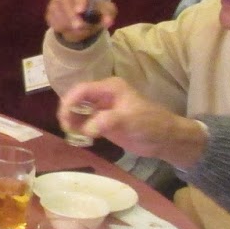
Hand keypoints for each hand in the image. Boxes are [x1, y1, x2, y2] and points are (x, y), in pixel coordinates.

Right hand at [45, 0, 114, 44]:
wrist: (85, 10)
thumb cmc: (97, 5)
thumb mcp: (107, 9)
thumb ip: (108, 14)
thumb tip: (108, 22)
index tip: (81, 11)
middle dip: (71, 14)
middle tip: (79, 27)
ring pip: (56, 10)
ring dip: (67, 22)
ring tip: (79, 29)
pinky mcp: (49, 8)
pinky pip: (51, 19)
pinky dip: (61, 26)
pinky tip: (70, 28)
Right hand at [56, 78, 205, 163]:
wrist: (165, 140)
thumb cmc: (151, 125)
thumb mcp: (129, 120)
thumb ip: (107, 121)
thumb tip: (86, 129)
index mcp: (110, 88)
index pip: (82, 90)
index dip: (69, 101)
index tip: (63, 118)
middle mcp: (103, 96)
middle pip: (76, 99)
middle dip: (68, 112)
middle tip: (66, 128)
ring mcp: (102, 109)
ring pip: (78, 111)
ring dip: (72, 122)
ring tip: (73, 135)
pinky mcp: (103, 122)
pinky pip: (84, 123)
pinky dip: (79, 130)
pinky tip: (80, 138)